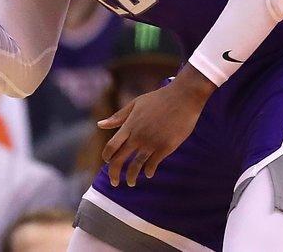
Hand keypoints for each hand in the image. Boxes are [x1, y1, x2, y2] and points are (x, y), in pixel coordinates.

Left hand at [98, 67, 214, 186]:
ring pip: (136, 165)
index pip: (112, 146)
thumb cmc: (158, 99)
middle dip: (114, 172)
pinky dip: (149, 171)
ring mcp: (151, 142)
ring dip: (132, 176)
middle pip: (120, 159)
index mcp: (129, 125)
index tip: (107, 162)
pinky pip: (153, 163)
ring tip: (130, 183)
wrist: (182, 98)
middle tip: (113, 182)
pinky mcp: (166, 147)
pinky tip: (148, 174)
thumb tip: (99, 125)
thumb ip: (118, 117)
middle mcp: (138, 136)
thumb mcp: (135, 104)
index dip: (107, 156)